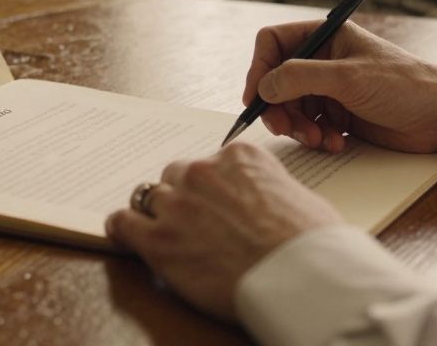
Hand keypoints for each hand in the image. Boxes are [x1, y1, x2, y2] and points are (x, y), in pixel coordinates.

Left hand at [105, 142, 340, 320]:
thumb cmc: (313, 246)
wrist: (303, 280)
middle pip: (176, 176)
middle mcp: (202, 172)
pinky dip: (124, 229)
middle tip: (195, 224)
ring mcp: (177, 204)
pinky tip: (129, 236)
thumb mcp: (300, 198)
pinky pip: (122, 223)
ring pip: (148, 197)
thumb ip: (269, 188)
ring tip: (166, 233)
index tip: (213, 203)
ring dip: (156, 214)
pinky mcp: (158, 241)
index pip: (210, 162)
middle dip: (183, 198)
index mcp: (239, 157)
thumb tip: (265, 200)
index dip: (210, 187)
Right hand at [246, 20, 436, 153]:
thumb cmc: (402, 85)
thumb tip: (262, 87)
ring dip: (298, 127)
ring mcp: (330, 88)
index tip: (255, 98)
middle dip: (278, 107)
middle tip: (285, 129)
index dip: (259, 69)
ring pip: (290, 107)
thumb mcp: (347, 78)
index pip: (273, 43)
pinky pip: (309, 125)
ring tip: (318, 139)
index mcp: (325, 36)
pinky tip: (335, 144)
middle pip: (276, 80)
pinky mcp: (338, 115)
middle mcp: (323, 59)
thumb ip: (299, 78)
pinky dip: (315, 137)